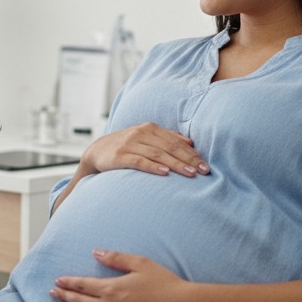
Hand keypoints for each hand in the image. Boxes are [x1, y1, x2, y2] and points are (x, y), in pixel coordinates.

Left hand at [50, 250, 188, 301]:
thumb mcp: (140, 263)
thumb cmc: (163, 283)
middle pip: (80, 301)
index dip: (68, 282)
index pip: (83, 285)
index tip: (57, 281)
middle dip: (64, 295)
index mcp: (112, 288)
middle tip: (52, 292)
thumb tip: (95, 252)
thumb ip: (115, 257)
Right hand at [80, 123, 208, 178]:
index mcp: (149, 128)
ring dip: (176, 164)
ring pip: (157, 154)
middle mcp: (140, 133)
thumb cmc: (126, 147)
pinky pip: (139, 161)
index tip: (205, 165)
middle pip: (169, 147)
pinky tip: (165, 173)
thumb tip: (190, 142)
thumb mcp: (145, 139)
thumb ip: (166, 138)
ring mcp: (129, 144)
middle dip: (188, 160)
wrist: (97, 152)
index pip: (175, 141)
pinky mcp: (119, 156)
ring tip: (190, 173)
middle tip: (203, 171)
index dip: (191, 153)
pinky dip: (153, 167)